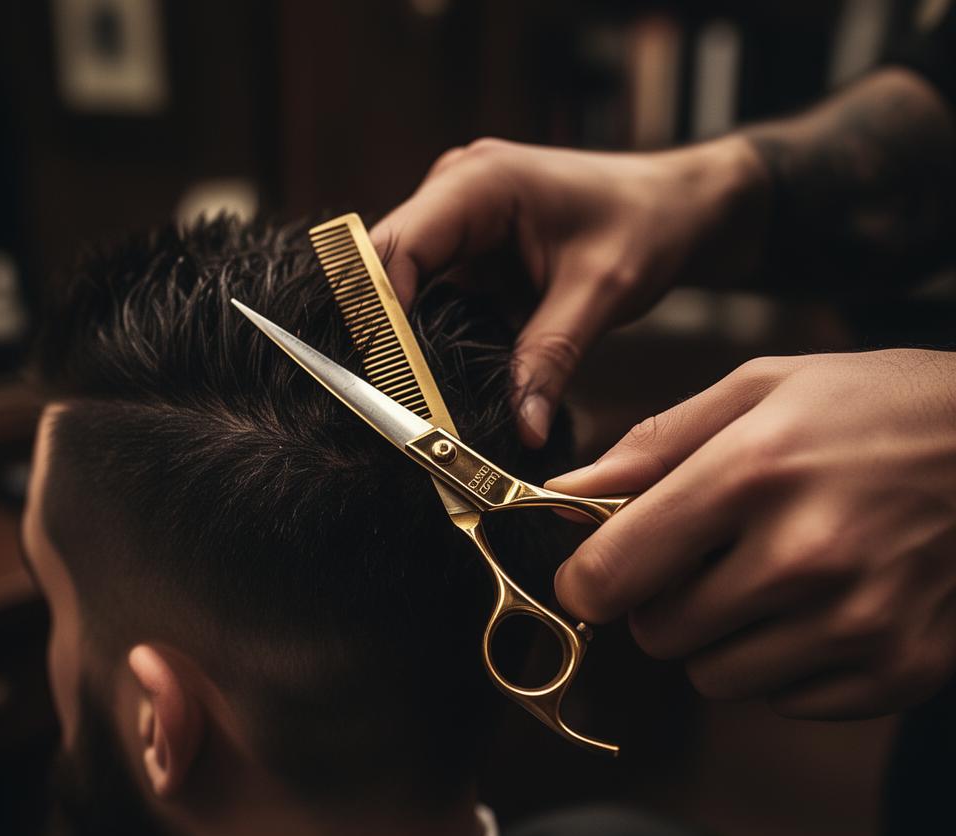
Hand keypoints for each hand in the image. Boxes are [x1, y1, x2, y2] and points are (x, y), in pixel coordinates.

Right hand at [371, 136, 766, 446]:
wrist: (676, 206)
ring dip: (403, 345)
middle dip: (382, 337)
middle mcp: (452, 195)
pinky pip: (428, 301)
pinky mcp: (465, 255)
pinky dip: (428, 343)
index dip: (378, 314)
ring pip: (399, 291)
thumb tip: (521, 431)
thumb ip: (551, 359)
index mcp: (477, 183)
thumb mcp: (600, 294)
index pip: (392, 248)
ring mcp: (454, 225)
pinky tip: (436, 386)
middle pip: (383, 271)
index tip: (388, 382)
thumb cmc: (646, 225)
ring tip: (411, 405)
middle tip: (392, 408)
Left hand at [548, 350, 955, 718]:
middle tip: (707, 559)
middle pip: (657, 634)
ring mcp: (858, 624)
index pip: (612, 571)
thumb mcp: (759, 389)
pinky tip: (823, 606)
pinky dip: (785, 663)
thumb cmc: (874, 408)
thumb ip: (652, 445)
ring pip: (715, 678)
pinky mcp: (898, 671)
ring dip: (722, 637)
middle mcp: (805, 558)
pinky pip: (784, 701)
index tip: (591, 574)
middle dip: (661, 601)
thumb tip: (567, 492)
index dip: (583, 580)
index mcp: (754, 473)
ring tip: (773, 578)